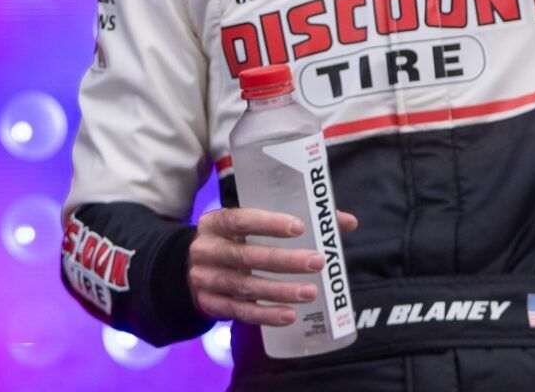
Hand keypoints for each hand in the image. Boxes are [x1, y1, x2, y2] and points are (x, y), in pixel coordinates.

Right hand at [187, 206, 360, 325]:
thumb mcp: (250, 225)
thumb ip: (293, 221)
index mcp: (216, 222)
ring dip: (280, 291)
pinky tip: (289, 315)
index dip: (269, 223)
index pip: (241, 219)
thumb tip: (346, 221)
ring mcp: (205, 279)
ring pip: (245, 287)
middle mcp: (207, 249)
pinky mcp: (210, 304)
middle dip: (284, 260)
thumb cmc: (234, 240)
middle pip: (246, 256)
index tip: (299, 227)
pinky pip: (239, 312)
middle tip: (317, 261)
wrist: (187, 268)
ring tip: (311, 292)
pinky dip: (265, 315)